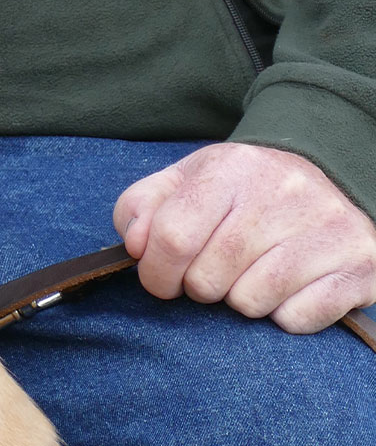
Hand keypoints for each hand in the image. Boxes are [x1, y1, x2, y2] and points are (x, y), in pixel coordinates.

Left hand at [113, 142, 375, 332]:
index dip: (154, 271)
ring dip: (239, 300)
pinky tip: (288, 286)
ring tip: (250, 273)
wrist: (325, 175)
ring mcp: (328, 228)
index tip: (160, 279)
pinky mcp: (360, 265)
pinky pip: (296, 320)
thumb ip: (140, 208)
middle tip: (211, 272)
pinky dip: (283, 314)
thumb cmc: (237, 190)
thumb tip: (135, 246)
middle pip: (208, 278)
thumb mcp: (183, 181)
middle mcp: (285, 192)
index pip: (173, 236)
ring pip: (251, 303)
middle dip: (198, 287)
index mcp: (232, 168)